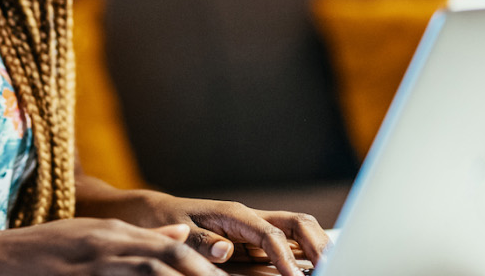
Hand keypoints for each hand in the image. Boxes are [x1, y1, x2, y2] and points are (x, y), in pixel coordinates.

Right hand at [0, 218, 227, 275]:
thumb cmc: (46, 250)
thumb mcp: (95, 236)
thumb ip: (141, 238)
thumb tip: (183, 236)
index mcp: (117, 234)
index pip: (172, 247)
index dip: (203, 267)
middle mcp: (110, 246)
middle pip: (170, 260)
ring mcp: (96, 266)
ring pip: (151, 273)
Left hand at [100, 191, 329, 275]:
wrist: (152, 214)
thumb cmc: (162, 221)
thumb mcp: (176, 231)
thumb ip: (202, 242)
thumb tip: (227, 250)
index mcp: (234, 214)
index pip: (271, 234)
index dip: (285, 259)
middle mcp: (250, 218)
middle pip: (298, 224)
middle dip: (318, 245)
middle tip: (332, 269)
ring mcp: (255, 228)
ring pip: (298, 232)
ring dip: (317, 248)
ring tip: (330, 269)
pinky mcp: (253, 240)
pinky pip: (286, 244)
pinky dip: (304, 255)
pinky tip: (312, 270)